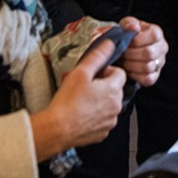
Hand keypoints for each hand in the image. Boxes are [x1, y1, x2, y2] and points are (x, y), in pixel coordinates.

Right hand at [31, 40, 124, 158]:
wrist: (57, 129)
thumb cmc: (68, 101)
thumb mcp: (81, 72)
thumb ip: (98, 56)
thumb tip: (110, 44)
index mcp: (113, 90)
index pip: (120, 73)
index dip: (106, 71)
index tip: (93, 75)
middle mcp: (116, 106)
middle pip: (116, 89)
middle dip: (104, 86)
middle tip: (85, 87)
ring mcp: (110, 121)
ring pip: (110, 105)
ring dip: (100, 101)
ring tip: (82, 101)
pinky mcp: (103, 133)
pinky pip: (103, 120)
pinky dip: (96, 116)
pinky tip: (82, 113)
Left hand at [116, 16, 167, 87]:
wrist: (125, 50)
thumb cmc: (127, 36)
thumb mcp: (126, 25)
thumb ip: (129, 23)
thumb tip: (134, 28)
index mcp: (157, 33)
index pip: (154, 36)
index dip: (136, 40)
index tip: (125, 42)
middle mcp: (162, 47)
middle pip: (149, 53)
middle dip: (131, 54)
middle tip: (121, 53)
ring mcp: (160, 62)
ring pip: (148, 67)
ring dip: (131, 65)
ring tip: (123, 61)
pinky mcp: (155, 75)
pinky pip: (147, 79)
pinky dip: (135, 76)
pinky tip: (128, 70)